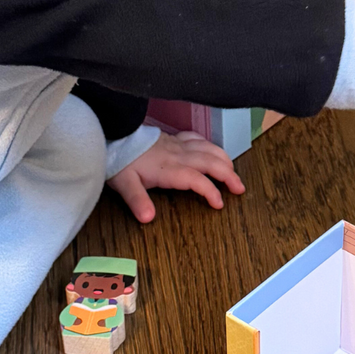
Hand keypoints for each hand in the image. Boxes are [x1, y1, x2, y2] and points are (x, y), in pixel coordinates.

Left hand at [107, 130, 245, 223]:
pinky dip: (209, 145)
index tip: (219, 204)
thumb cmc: (119, 160)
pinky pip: (197, 138)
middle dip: (229, 176)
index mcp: (170, 169)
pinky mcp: (173, 138)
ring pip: (209, 148)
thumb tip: (147, 218)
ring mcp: (178, 145)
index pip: (198, 180)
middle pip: (212, 163)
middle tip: (240, 189)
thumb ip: (138, 201)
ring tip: (234, 172)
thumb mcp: (124, 184)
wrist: (114, 135)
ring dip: (224, 160)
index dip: (211, 191)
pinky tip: (212, 150)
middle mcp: (179, 155)